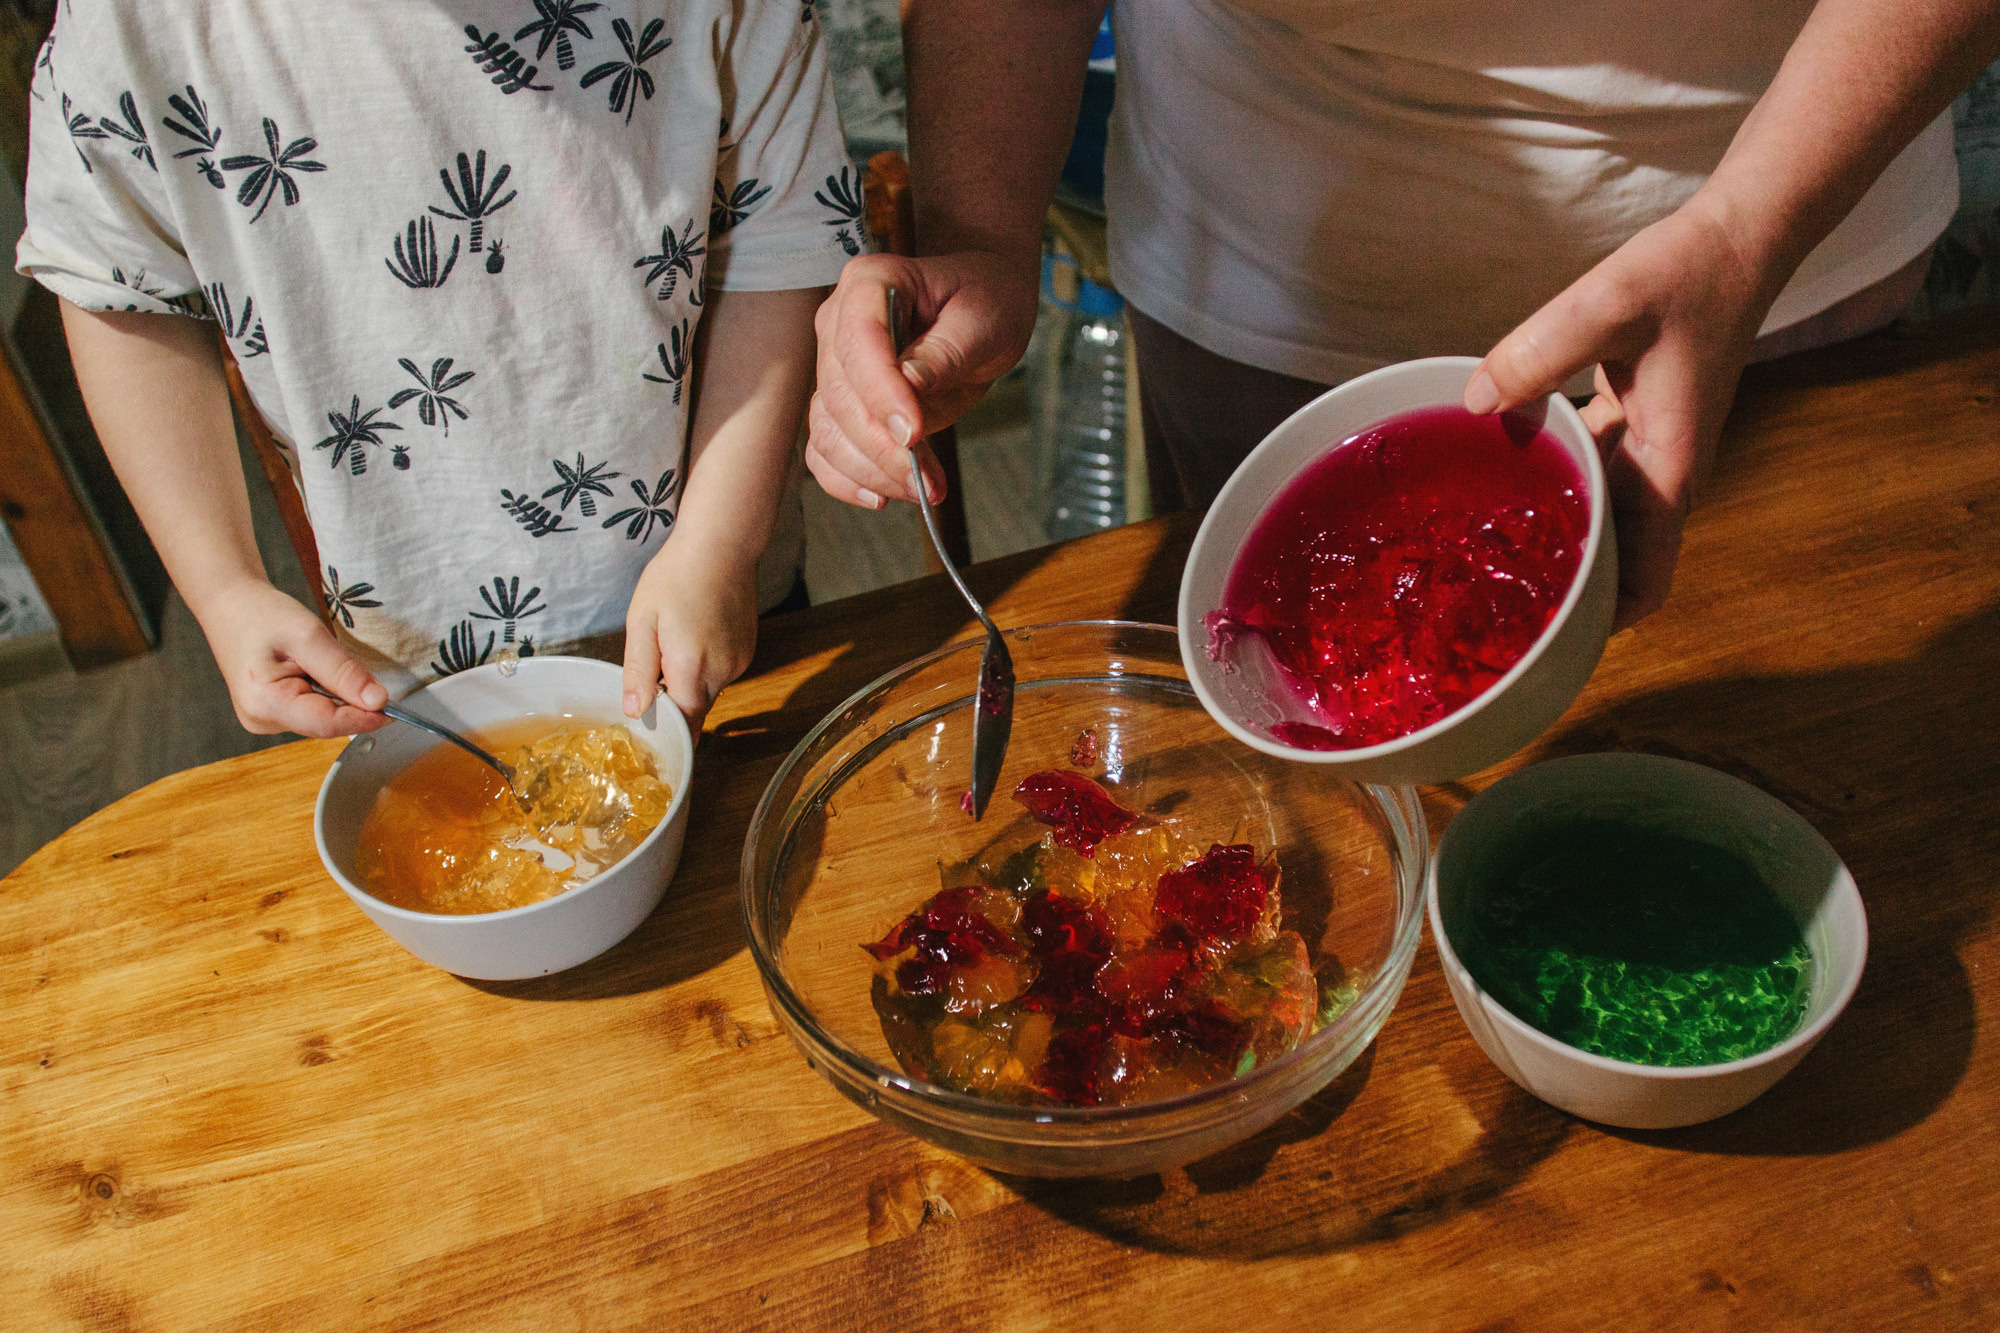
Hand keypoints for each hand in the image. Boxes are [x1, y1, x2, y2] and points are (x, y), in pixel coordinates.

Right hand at [194, 581, 390, 736]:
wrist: (232, 605)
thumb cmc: (262, 614)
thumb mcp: (309, 636)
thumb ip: (344, 672)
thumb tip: (378, 701)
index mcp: (264, 704)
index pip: (328, 725)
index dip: (365, 718)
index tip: (395, 708)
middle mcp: (261, 720)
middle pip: (327, 725)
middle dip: (352, 705)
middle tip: (363, 676)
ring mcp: (264, 719)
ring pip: (322, 719)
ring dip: (337, 698)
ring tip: (324, 663)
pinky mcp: (272, 714)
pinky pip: (312, 712)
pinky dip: (325, 695)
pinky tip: (315, 671)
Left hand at [621, 538, 758, 732]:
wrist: (721, 546)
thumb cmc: (676, 576)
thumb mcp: (642, 620)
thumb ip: (638, 671)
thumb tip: (634, 712)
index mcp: (691, 667)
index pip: (682, 724)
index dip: (664, 726)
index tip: (647, 717)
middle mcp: (722, 672)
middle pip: (695, 709)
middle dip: (674, 702)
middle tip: (654, 669)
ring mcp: (739, 662)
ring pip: (709, 692)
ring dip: (690, 682)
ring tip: (676, 642)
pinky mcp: (748, 652)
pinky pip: (722, 674)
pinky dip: (706, 667)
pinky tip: (696, 636)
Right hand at [807, 249, 1038, 508]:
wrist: (977, 305)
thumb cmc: (983, 299)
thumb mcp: (982, 318)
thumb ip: (946, 351)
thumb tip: (909, 387)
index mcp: (868, 283)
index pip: (859, 342)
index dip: (881, 393)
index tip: (915, 434)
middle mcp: (837, 322)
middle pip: (840, 397)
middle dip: (883, 448)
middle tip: (931, 483)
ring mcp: (832, 365)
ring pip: (828, 431)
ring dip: (871, 471)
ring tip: (924, 491)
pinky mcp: (839, 403)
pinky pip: (824, 449)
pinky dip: (846, 480)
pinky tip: (882, 497)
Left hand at [1463, 195, 1778, 627]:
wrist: (1738, 236)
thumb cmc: (1689, 272)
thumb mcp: (1608, 304)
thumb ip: (1539, 352)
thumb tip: (1476, 405)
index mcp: (1669, 469)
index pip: (1646, 579)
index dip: (1603, 622)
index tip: (1545, 642)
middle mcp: (1662, 471)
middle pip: (1614, 560)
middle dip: (1563, 586)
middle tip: (1487, 604)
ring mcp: (1649, 448)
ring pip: (1598, 515)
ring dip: (1555, 533)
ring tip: (1478, 551)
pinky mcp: (1633, 422)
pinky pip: (1589, 469)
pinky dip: (1554, 479)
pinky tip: (1497, 469)